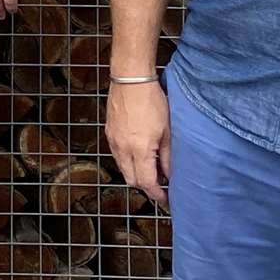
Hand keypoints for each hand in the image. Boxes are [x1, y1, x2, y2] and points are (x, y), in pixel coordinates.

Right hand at [106, 82, 172, 205]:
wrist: (130, 80)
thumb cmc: (152, 102)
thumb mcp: (168, 131)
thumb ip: (168, 156)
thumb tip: (170, 175)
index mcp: (140, 149)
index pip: (146, 182)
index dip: (157, 194)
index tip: (166, 199)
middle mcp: (123, 149)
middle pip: (132, 180)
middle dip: (146, 186)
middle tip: (160, 184)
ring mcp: (113, 141)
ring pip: (123, 169)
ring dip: (136, 173)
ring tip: (151, 168)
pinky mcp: (109, 134)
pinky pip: (117, 156)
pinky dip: (128, 161)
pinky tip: (139, 154)